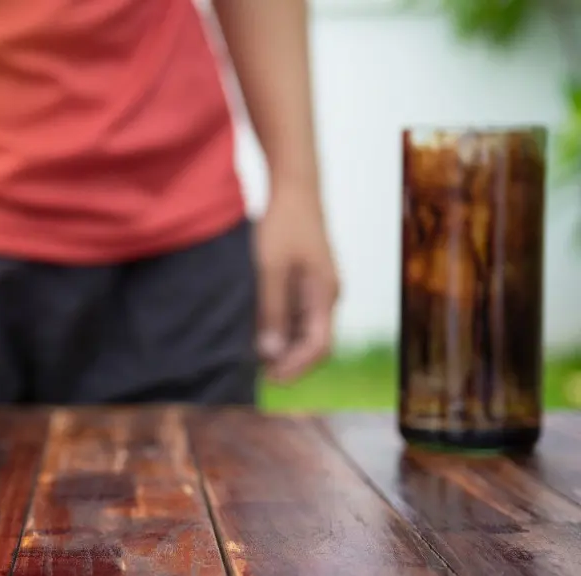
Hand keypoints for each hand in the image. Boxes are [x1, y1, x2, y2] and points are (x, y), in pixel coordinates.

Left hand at [254, 183, 339, 382]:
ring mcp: (318, 288)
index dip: (296, 367)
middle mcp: (327, 295)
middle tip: (260, 377)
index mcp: (325, 294)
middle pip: (314, 342)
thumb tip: (271, 354)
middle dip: (290, 362)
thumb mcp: (271, 269)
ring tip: (256, 361)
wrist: (294, 189)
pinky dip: (282, 329)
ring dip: (285, 347)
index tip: (271, 380)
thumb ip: (272, 311)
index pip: (318, 345)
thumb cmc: (282, 225)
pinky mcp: (306, 281)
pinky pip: (298, 314)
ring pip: (305, 330)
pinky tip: (259, 334)